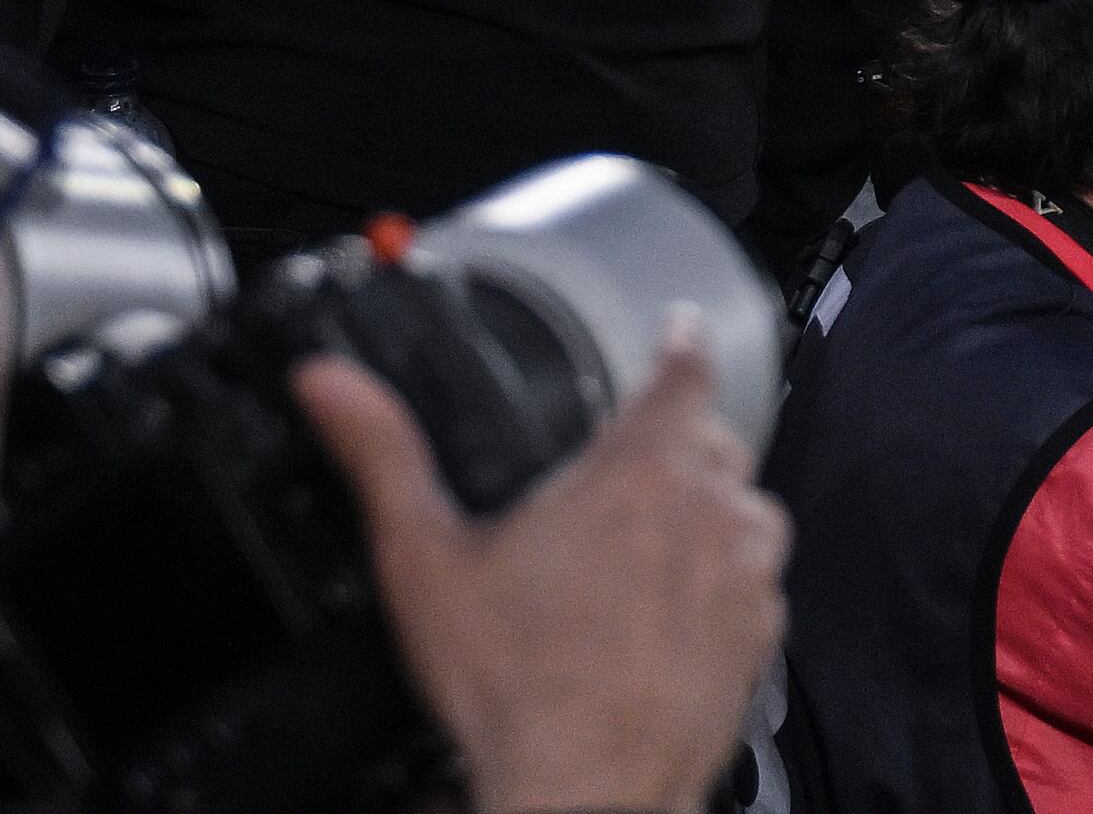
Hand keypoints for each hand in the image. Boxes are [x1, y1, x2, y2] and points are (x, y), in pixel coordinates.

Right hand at [297, 316, 786, 813]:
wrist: (586, 788)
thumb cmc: (515, 685)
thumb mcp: (425, 560)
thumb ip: (382, 456)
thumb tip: (331, 383)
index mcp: (641, 470)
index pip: (682, 368)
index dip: (680, 339)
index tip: (680, 325)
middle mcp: (713, 508)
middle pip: (713, 439)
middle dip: (676, 442)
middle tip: (622, 477)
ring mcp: (748, 571)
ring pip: (743, 507)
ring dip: (705, 511)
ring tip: (639, 550)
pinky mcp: (761, 630)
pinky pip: (756, 579)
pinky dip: (721, 580)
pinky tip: (665, 614)